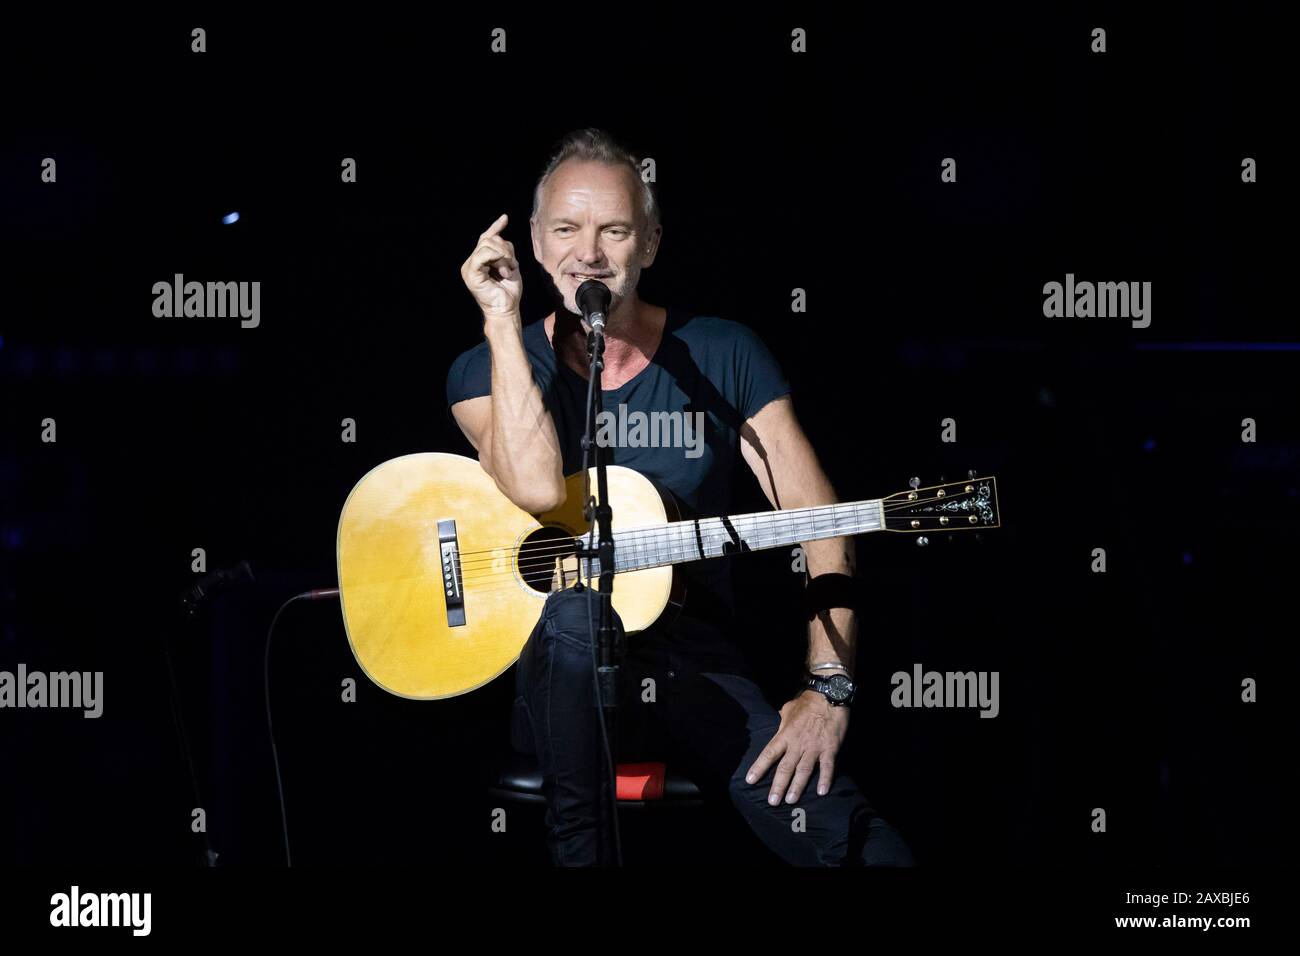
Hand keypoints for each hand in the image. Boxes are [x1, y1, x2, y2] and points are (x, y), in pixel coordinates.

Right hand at [461, 213, 522, 319]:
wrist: (506, 309)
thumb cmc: (509, 291)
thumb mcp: (509, 265)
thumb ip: (505, 250)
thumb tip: (501, 231)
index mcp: (480, 260)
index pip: (486, 238)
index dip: (495, 227)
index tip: (505, 218)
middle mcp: (472, 262)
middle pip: (489, 239)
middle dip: (505, 249)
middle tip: (511, 266)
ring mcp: (469, 267)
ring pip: (487, 244)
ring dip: (503, 256)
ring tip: (507, 271)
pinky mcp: (470, 273)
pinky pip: (482, 255)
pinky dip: (496, 258)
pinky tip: (503, 270)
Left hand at [745, 690, 849, 804]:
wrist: (829, 695)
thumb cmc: (808, 702)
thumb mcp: (789, 708)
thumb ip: (782, 719)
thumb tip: (778, 722)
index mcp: (785, 734)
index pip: (769, 753)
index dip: (759, 767)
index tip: (750, 780)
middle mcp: (797, 744)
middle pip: (785, 768)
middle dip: (778, 786)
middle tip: (772, 801)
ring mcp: (814, 747)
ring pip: (803, 771)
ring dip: (797, 787)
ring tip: (791, 800)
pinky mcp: (830, 748)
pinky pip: (827, 767)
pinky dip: (825, 779)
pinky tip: (822, 792)